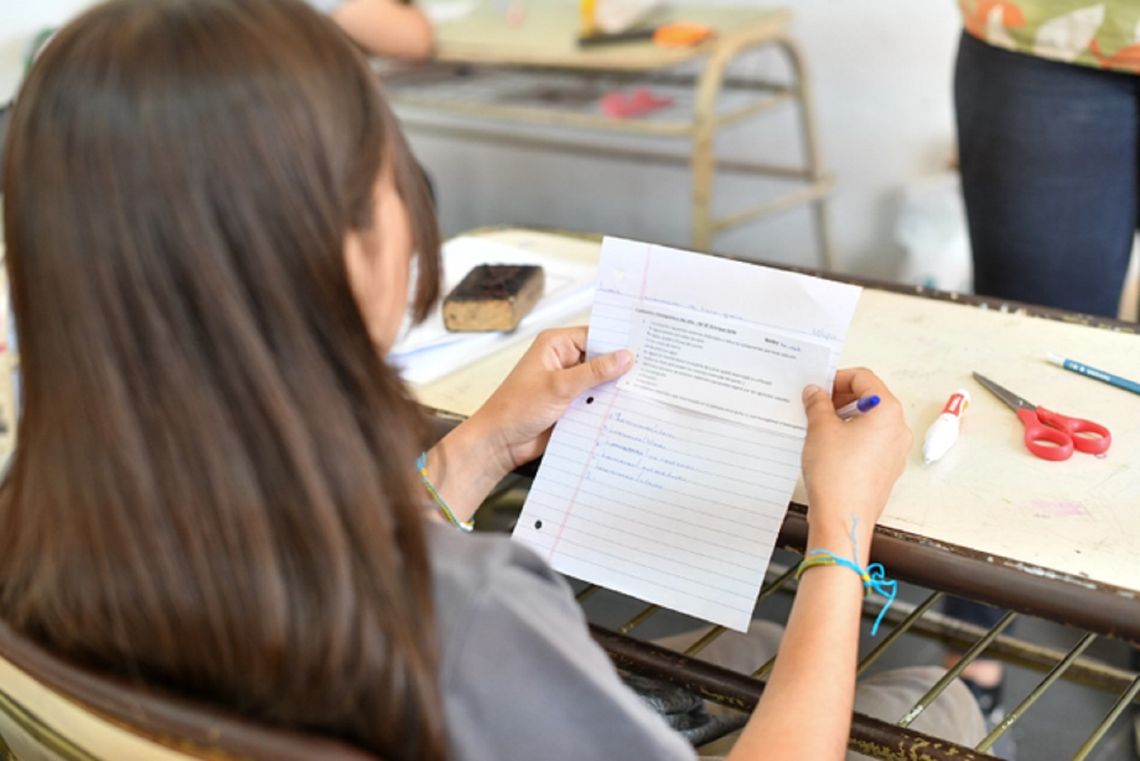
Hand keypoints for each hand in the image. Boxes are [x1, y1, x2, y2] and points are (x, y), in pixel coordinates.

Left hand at [469, 326, 632, 475]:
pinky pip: (595, 402)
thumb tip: (624, 357)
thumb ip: (594, 372)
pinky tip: (626, 410)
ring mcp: (567, 384)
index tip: (644, 348)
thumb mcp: (559, 386)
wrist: (499, 443)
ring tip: (644, 392)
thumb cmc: (515, 408)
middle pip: (600, 360)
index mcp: (556, 345)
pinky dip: (607, 406)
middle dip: (620, 369)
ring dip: (614, 390)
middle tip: (650, 373)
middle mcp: (562, 361)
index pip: (596, 336)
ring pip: (600, 383)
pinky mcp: (570, 405)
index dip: (618, 343)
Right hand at [800, 368, 910, 558]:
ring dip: (846, 416)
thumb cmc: (837, 476)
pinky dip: (852, 436)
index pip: (864, 378)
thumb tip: (815, 393)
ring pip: (871, 421)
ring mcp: (895, 451)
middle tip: (816, 403)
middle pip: (871, 398)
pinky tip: (829, 445)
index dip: (837, 378)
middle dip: (841, 397)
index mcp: (887, 411)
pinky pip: (871, 442)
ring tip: (819, 425)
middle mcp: (898, 429)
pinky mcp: (887, 468)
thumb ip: (817, 403)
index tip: (819, 386)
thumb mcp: (820, 428)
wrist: (843, 518)